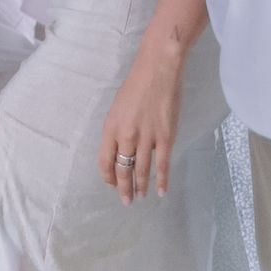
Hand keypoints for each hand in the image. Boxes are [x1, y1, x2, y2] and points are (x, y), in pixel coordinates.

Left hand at [101, 40, 185, 201]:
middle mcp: (126, 135)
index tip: (112, 185)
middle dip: (124, 188)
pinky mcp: (165, 138)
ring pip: (141, 171)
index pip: (105, 160)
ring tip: (140, 198)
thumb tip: (121, 150)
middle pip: (122, 170)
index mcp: (111, 126)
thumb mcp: (118, 107)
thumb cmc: (136, 84)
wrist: (158, 69)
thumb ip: (117, 129)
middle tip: (126, 200)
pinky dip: (162, 180)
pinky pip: (162, 165)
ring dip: (140, 187)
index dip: (108, 176)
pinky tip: (161, 191)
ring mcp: (146, 138)